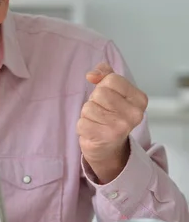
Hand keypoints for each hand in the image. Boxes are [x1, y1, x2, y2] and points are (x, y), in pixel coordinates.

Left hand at [77, 62, 147, 183]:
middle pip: (100, 93)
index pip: (112, 79)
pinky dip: (82, 126)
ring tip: (97, 123)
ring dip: (87, 115)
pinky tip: (93, 132)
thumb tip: (92, 74)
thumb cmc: (109, 116)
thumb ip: (105, 75)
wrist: (108, 148)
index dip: (103, 86)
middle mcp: (134, 113)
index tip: (108, 99)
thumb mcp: (112, 92)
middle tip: (102, 113)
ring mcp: (121, 126)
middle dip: (94, 102)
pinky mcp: (106, 137)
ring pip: (89, 107)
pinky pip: (82, 122)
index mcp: (139, 99)